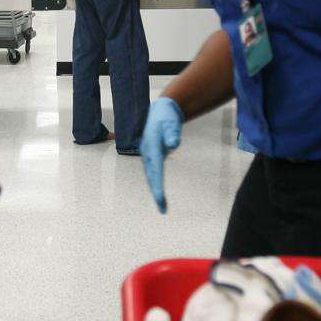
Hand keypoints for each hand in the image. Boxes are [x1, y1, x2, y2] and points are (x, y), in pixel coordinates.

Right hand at [139, 97, 183, 212]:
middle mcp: (147, 153)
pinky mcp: (151, 156)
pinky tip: (160, 193)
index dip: (157, 185)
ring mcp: (148, 155)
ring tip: (162, 205)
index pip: (155, 170)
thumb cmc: (167, 118)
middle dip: (157, 193)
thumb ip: (172, 134)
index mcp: (151, 147)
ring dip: (155, 189)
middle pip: (151, 176)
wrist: (161, 111)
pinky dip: (156, 183)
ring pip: (151, 175)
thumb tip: (174, 144)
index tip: (160, 199)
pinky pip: (153, 172)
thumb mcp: (172, 123)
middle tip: (163, 209)